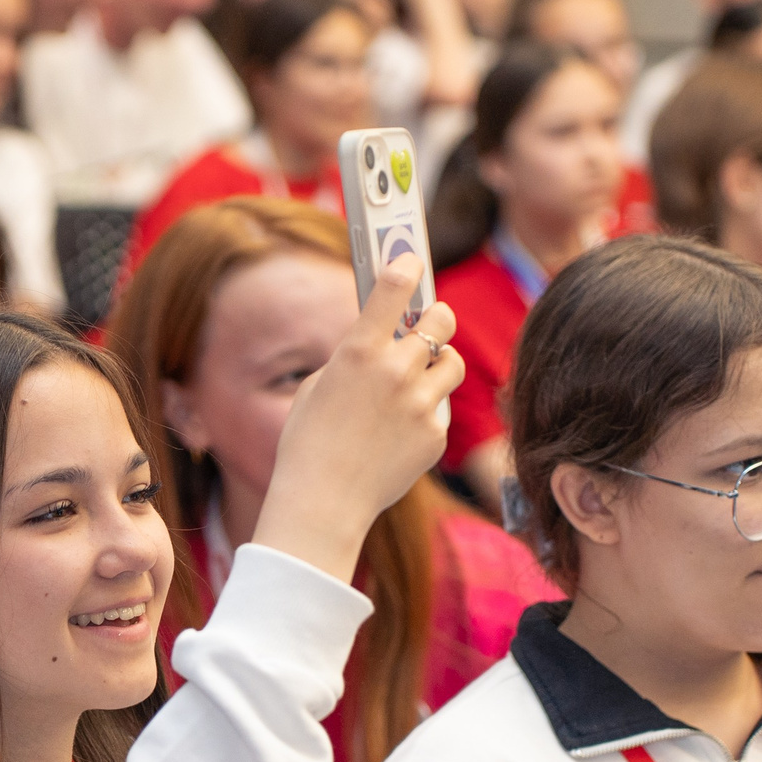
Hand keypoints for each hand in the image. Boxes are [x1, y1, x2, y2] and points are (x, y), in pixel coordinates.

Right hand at [253, 254, 462, 583]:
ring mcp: (420, 404)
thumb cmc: (308, 442)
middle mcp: (395, 372)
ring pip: (453, 363)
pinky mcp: (435, 435)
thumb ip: (352, 357)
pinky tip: (400, 431)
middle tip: (430, 322)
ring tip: (420, 378)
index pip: (394, 288)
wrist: (323, 502)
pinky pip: (441, 409)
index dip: (407, 266)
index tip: (411, 259)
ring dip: (439, 363)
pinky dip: (426, 413)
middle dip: (435, 318)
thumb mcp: (318, 386)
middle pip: (440, 321)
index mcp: (358, 352)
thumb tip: (381, 339)